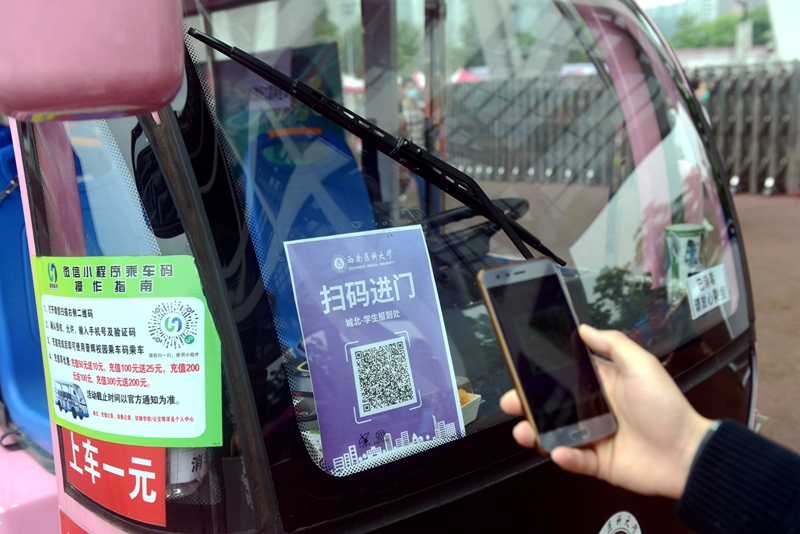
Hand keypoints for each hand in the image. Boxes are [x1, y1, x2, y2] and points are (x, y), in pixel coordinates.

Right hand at [500, 324, 711, 499]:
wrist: (688, 454)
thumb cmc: (668, 408)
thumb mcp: (642, 366)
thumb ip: (613, 344)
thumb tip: (585, 328)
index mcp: (601, 384)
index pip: (563, 376)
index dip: (540, 375)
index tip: (521, 371)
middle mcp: (593, 409)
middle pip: (551, 405)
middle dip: (526, 404)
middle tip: (512, 402)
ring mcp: (594, 436)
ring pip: (555, 433)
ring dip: (536, 433)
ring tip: (525, 432)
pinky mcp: (598, 462)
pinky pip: (574, 460)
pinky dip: (564, 457)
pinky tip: (560, 452)